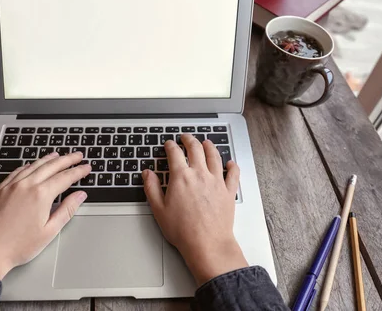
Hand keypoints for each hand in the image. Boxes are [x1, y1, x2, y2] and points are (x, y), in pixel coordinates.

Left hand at [0, 152, 89, 278]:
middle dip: (67, 160)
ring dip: (49, 159)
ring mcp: (11, 186)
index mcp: (41, 195)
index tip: (86, 168)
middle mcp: (26, 186)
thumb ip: (67, 210)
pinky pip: (18, 171)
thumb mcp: (49, 231)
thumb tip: (80, 196)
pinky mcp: (0, 190)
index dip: (78, 171)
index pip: (65, 177)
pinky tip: (33, 165)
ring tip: (58, 155)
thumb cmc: (17, 246)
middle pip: (51, 166)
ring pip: (34, 165)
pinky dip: (29, 165)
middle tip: (78, 156)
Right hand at [143, 134, 247, 285]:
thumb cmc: (183, 230)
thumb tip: (147, 174)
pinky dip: (232, 166)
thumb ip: (152, 188)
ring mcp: (217, 181)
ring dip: (209, 146)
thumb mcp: (159, 210)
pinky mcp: (228, 191)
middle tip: (186, 137)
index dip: (170, 145)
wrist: (207, 244)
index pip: (175, 153)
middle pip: (196, 148)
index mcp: (181, 177)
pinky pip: (233, 174)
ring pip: (215, 156)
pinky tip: (230, 163)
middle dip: (189, 140)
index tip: (169, 144)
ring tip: (206, 143)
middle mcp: (200, 174)